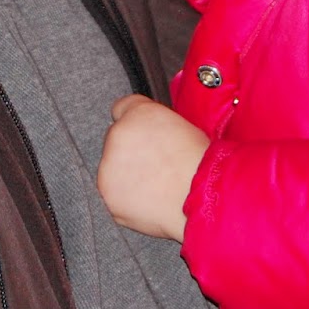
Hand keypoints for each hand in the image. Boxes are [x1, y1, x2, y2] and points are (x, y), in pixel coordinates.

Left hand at [96, 94, 209, 241]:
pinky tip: (149, 201)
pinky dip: (126, 199)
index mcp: (140, 112)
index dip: (135, 123)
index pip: (123, 107)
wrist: (200, 196)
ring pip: (112, 168)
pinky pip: (114, 193)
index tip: (140, 134)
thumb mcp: (185, 127)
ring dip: (127, 176)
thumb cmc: (202, 164)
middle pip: (117, 140)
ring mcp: (108, 164)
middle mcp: (118, 133)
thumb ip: (158, 125)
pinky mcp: (107, 192)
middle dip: (131, 152)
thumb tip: (153, 131)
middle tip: (156, 167)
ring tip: (155, 187)